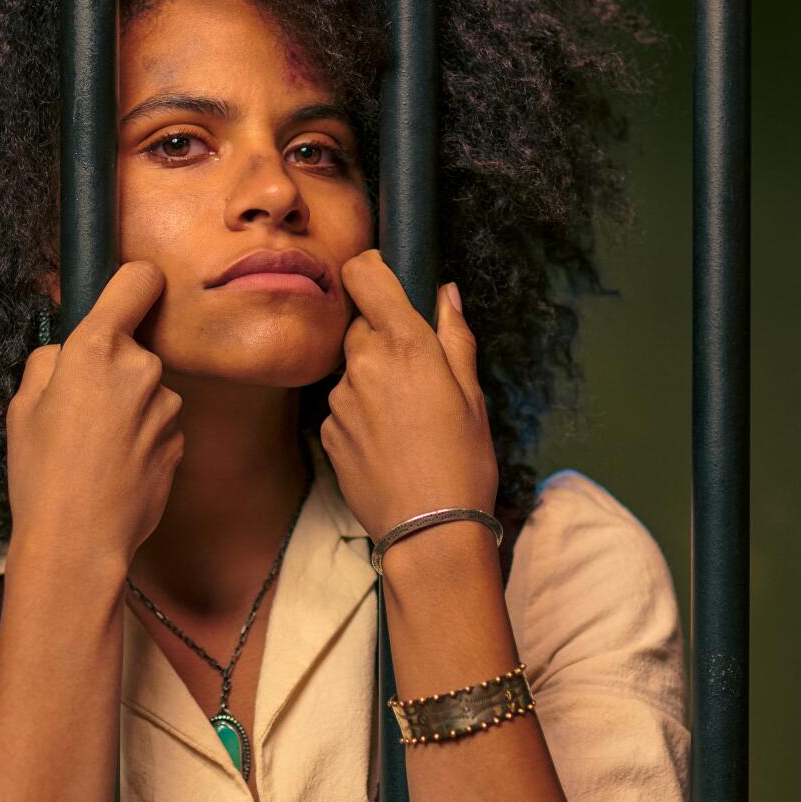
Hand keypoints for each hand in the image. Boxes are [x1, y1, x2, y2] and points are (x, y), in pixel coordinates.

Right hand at [4, 261, 183, 568]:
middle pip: (135, 347)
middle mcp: (141, 369)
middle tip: (79, 411)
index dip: (134, 283)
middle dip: (114, 368)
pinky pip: (158, 425)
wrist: (79, 543)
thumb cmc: (41, 474)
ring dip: (129, 408)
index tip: (126, 298)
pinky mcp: (180, 442)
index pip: (139, 280)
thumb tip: (68, 348)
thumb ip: (51, 360)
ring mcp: (167, 407)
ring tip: (94, 450)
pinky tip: (114, 470)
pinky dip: (141, 439)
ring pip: (147, 390)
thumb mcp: (22, 405)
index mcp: (96, 348)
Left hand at [318, 249, 499, 546]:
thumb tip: (445, 294)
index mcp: (404, 344)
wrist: (428, 531)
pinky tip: (388, 441)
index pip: (363, 273)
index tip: (387, 281)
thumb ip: (454, 337)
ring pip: (350, 368)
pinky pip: (341, 405)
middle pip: (359, 325)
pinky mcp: (327, 431)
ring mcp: (339, 399)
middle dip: (381, 336)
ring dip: (371, 378)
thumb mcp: (473, 395)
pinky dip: (360, 412)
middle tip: (414, 371)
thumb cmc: (463, 461)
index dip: (372, 270)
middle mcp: (363, 363)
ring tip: (405, 418)